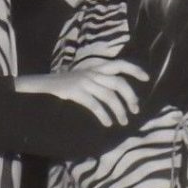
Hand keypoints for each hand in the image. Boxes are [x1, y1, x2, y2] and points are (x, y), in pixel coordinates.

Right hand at [17, 57, 142, 125]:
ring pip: (109, 96)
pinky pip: (95, 105)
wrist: (41, 85)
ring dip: (119, 111)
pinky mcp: (75, 92)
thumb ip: (98, 79)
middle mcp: (92, 73)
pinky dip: (104, 115)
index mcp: (95, 67)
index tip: (146, 79)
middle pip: (119, 83)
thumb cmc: (63, 84)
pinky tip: (108, 123)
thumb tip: (117, 92)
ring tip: (123, 122)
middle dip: (130, 97)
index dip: (135, 70)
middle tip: (135, 110)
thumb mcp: (82, 76)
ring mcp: (83, 82)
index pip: (119, 64)